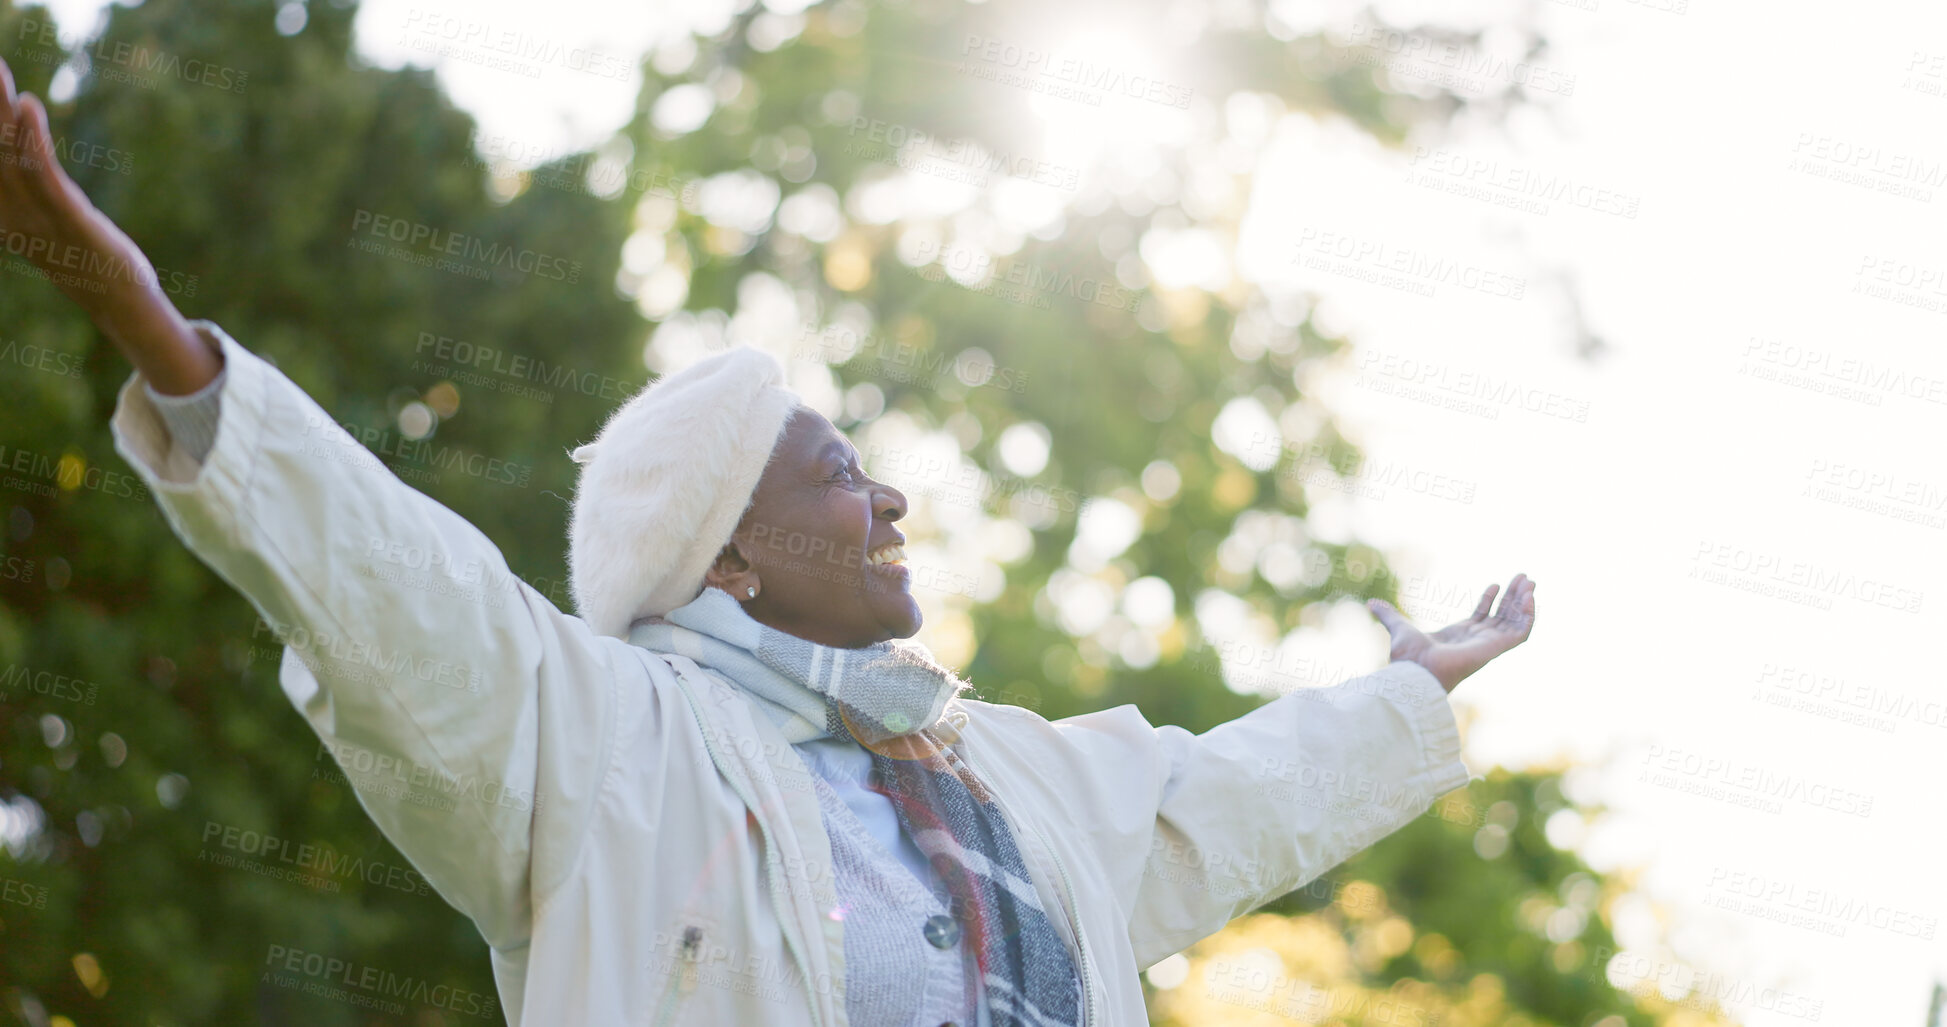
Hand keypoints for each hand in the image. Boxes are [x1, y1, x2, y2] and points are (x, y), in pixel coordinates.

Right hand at [1, 57, 158, 309]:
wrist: (119, 302)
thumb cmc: (87, 259)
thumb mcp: (51, 221)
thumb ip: (31, 189)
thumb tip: (21, 156)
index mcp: (3, 212)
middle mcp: (11, 212)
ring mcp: (38, 216)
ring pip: (10, 155)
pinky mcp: (70, 219)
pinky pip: (44, 174)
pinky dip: (32, 138)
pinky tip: (29, 106)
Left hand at [1367, 573, 1535, 692]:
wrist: (1416, 671)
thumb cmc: (1408, 657)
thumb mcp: (1398, 628)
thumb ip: (1388, 616)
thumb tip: (1370, 604)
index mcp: (1459, 636)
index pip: (1483, 617)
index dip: (1491, 600)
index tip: (1498, 583)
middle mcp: (1477, 641)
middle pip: (1502, 617)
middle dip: (1514, 597)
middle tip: (1524, 577)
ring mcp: (1488, 645)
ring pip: (1514, 622)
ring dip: (1524, 602)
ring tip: (1530, 582)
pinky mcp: (1496, 648)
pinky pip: (1521, 632)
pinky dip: (1529, 616)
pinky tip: (1530, 597)